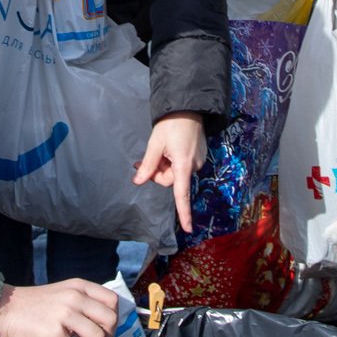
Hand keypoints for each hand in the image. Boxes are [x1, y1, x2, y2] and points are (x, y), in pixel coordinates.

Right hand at [0, 279, 120, 336]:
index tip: (104, 330)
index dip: (113, 319)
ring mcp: (65, 313)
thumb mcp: (62, 293)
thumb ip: (81, 302)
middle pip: (110, 320)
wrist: (4, 308)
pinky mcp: (54, 331)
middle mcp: (75, 297)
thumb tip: (100, 325)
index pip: (113, 300)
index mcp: (79, 286)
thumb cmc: (33, 305)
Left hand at [135, 112, 206, 233]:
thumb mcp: (155, 144)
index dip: (184, 213)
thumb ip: (147, 165)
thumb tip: (138, 181)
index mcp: (183, 165)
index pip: (182, 194)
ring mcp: (198, 160)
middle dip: (158, 173)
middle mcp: (194, 166)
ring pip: (175, 172)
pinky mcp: (198, 156)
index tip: (187, 229)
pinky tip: (170, 146)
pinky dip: (173, 160)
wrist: (189, 107)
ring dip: (165, 165)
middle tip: (146, 159)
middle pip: (171, 181)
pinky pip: (181, 165)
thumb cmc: (171, 124)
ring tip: (161, 148)